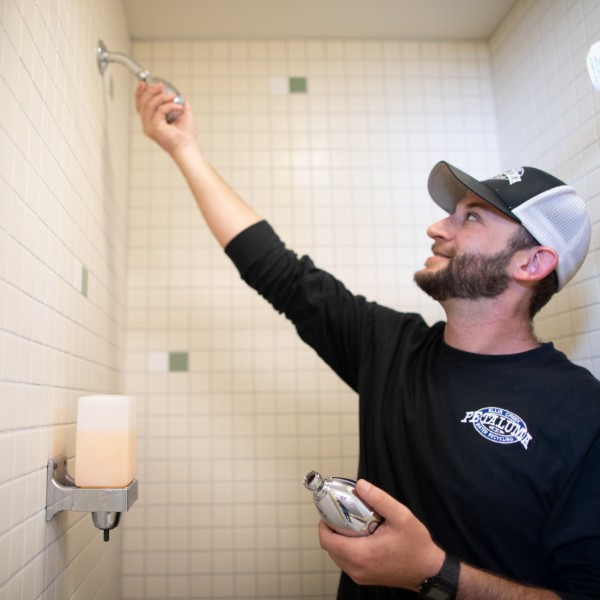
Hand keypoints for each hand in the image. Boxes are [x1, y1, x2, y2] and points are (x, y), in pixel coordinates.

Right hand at [134, 81, 195, 154]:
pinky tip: (179, 108)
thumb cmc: (186, 136)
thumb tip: (180, 94)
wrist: (188, 148)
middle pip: (142, 102)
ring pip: (150, 104)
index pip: (140, 105)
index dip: (140, 92)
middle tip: (160, 86)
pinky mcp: (155, 128)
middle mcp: (148, 124)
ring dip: (162, 97)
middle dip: (151, 91)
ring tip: (173, 97)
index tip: (144, 83)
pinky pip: (160, 110)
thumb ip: (179, 102)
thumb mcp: (182, 114)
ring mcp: (149, 127)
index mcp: (151, 121)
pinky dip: (170, 106)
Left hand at [318, 479, 444, 590]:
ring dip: (338, 540)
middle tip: (341, 514)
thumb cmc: (416, 546)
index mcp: (362, 554)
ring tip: (351, 524)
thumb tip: (360, 485)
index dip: (324, 524)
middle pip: (330, 548)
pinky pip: (347, 563)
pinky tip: (360, 537)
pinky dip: (347, 549)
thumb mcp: (401, 516)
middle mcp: (357, 569)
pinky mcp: (365, 578)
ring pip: (337, 556)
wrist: (428, 571)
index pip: (328, 541)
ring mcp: (361, 576)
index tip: (329, 511)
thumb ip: (379, 499)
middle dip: (331, 529)